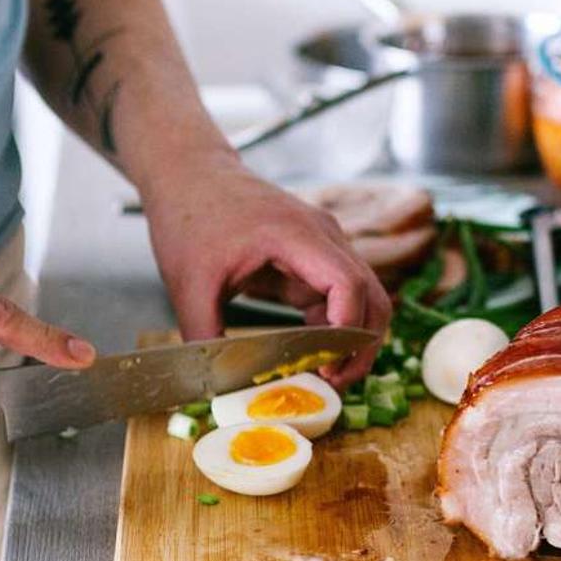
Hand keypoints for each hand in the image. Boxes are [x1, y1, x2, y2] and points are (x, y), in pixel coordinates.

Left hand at [143, 160, 390, 383]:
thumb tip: (213, 386)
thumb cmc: (189, 216)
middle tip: (336, 384)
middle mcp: (323, 237)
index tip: (326, 367)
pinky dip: (334, 329)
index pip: (348, 284)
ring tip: (326, 377)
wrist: (189, 175)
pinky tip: (312, 357)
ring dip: (352, 340)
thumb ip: (203, 336)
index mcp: (296, 234)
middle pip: (371, 295)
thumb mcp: (188, 282)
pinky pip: (339, 298)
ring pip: (363, 299)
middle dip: (361, 345)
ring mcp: (323, 246)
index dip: (346, 331)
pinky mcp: (314, 258)